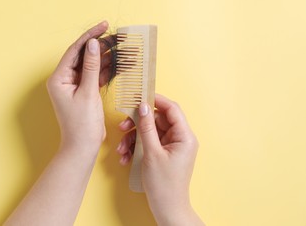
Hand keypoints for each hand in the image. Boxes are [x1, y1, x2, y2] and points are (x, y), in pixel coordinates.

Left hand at [47, 21, 115, 154]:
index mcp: (59, 78)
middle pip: (84, 56)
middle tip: (117, 37)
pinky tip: (119, 64)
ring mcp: (74, 85)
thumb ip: (92, 67)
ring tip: (122, 48)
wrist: (83, 147)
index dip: (90, 36)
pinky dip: (107, 71)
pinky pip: (95, 76)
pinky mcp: (84, 92)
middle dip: (100, 46)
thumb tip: (93, 44)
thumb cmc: (82, 124)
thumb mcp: (88, 93)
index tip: (104, 26)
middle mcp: (64, 79)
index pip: (75, 50)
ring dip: (106, 58)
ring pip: (91, 65)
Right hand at [117, 94, 203, 225]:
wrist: (167, 209)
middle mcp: (180, 139)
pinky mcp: (163, 153)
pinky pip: (149, 143)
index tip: (139, 96)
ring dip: (133, 138)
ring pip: (150, 132)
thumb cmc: (164, 185)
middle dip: (138, 124)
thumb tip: (143, 106)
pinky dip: (136, 147)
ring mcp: (172, 146)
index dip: (156, 100)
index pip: (172, 109)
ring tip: (121, 149)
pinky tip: (126, 157)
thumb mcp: (151, 153)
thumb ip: (147, 127)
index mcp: (184, 136)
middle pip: (157, 120)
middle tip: (123, 126)